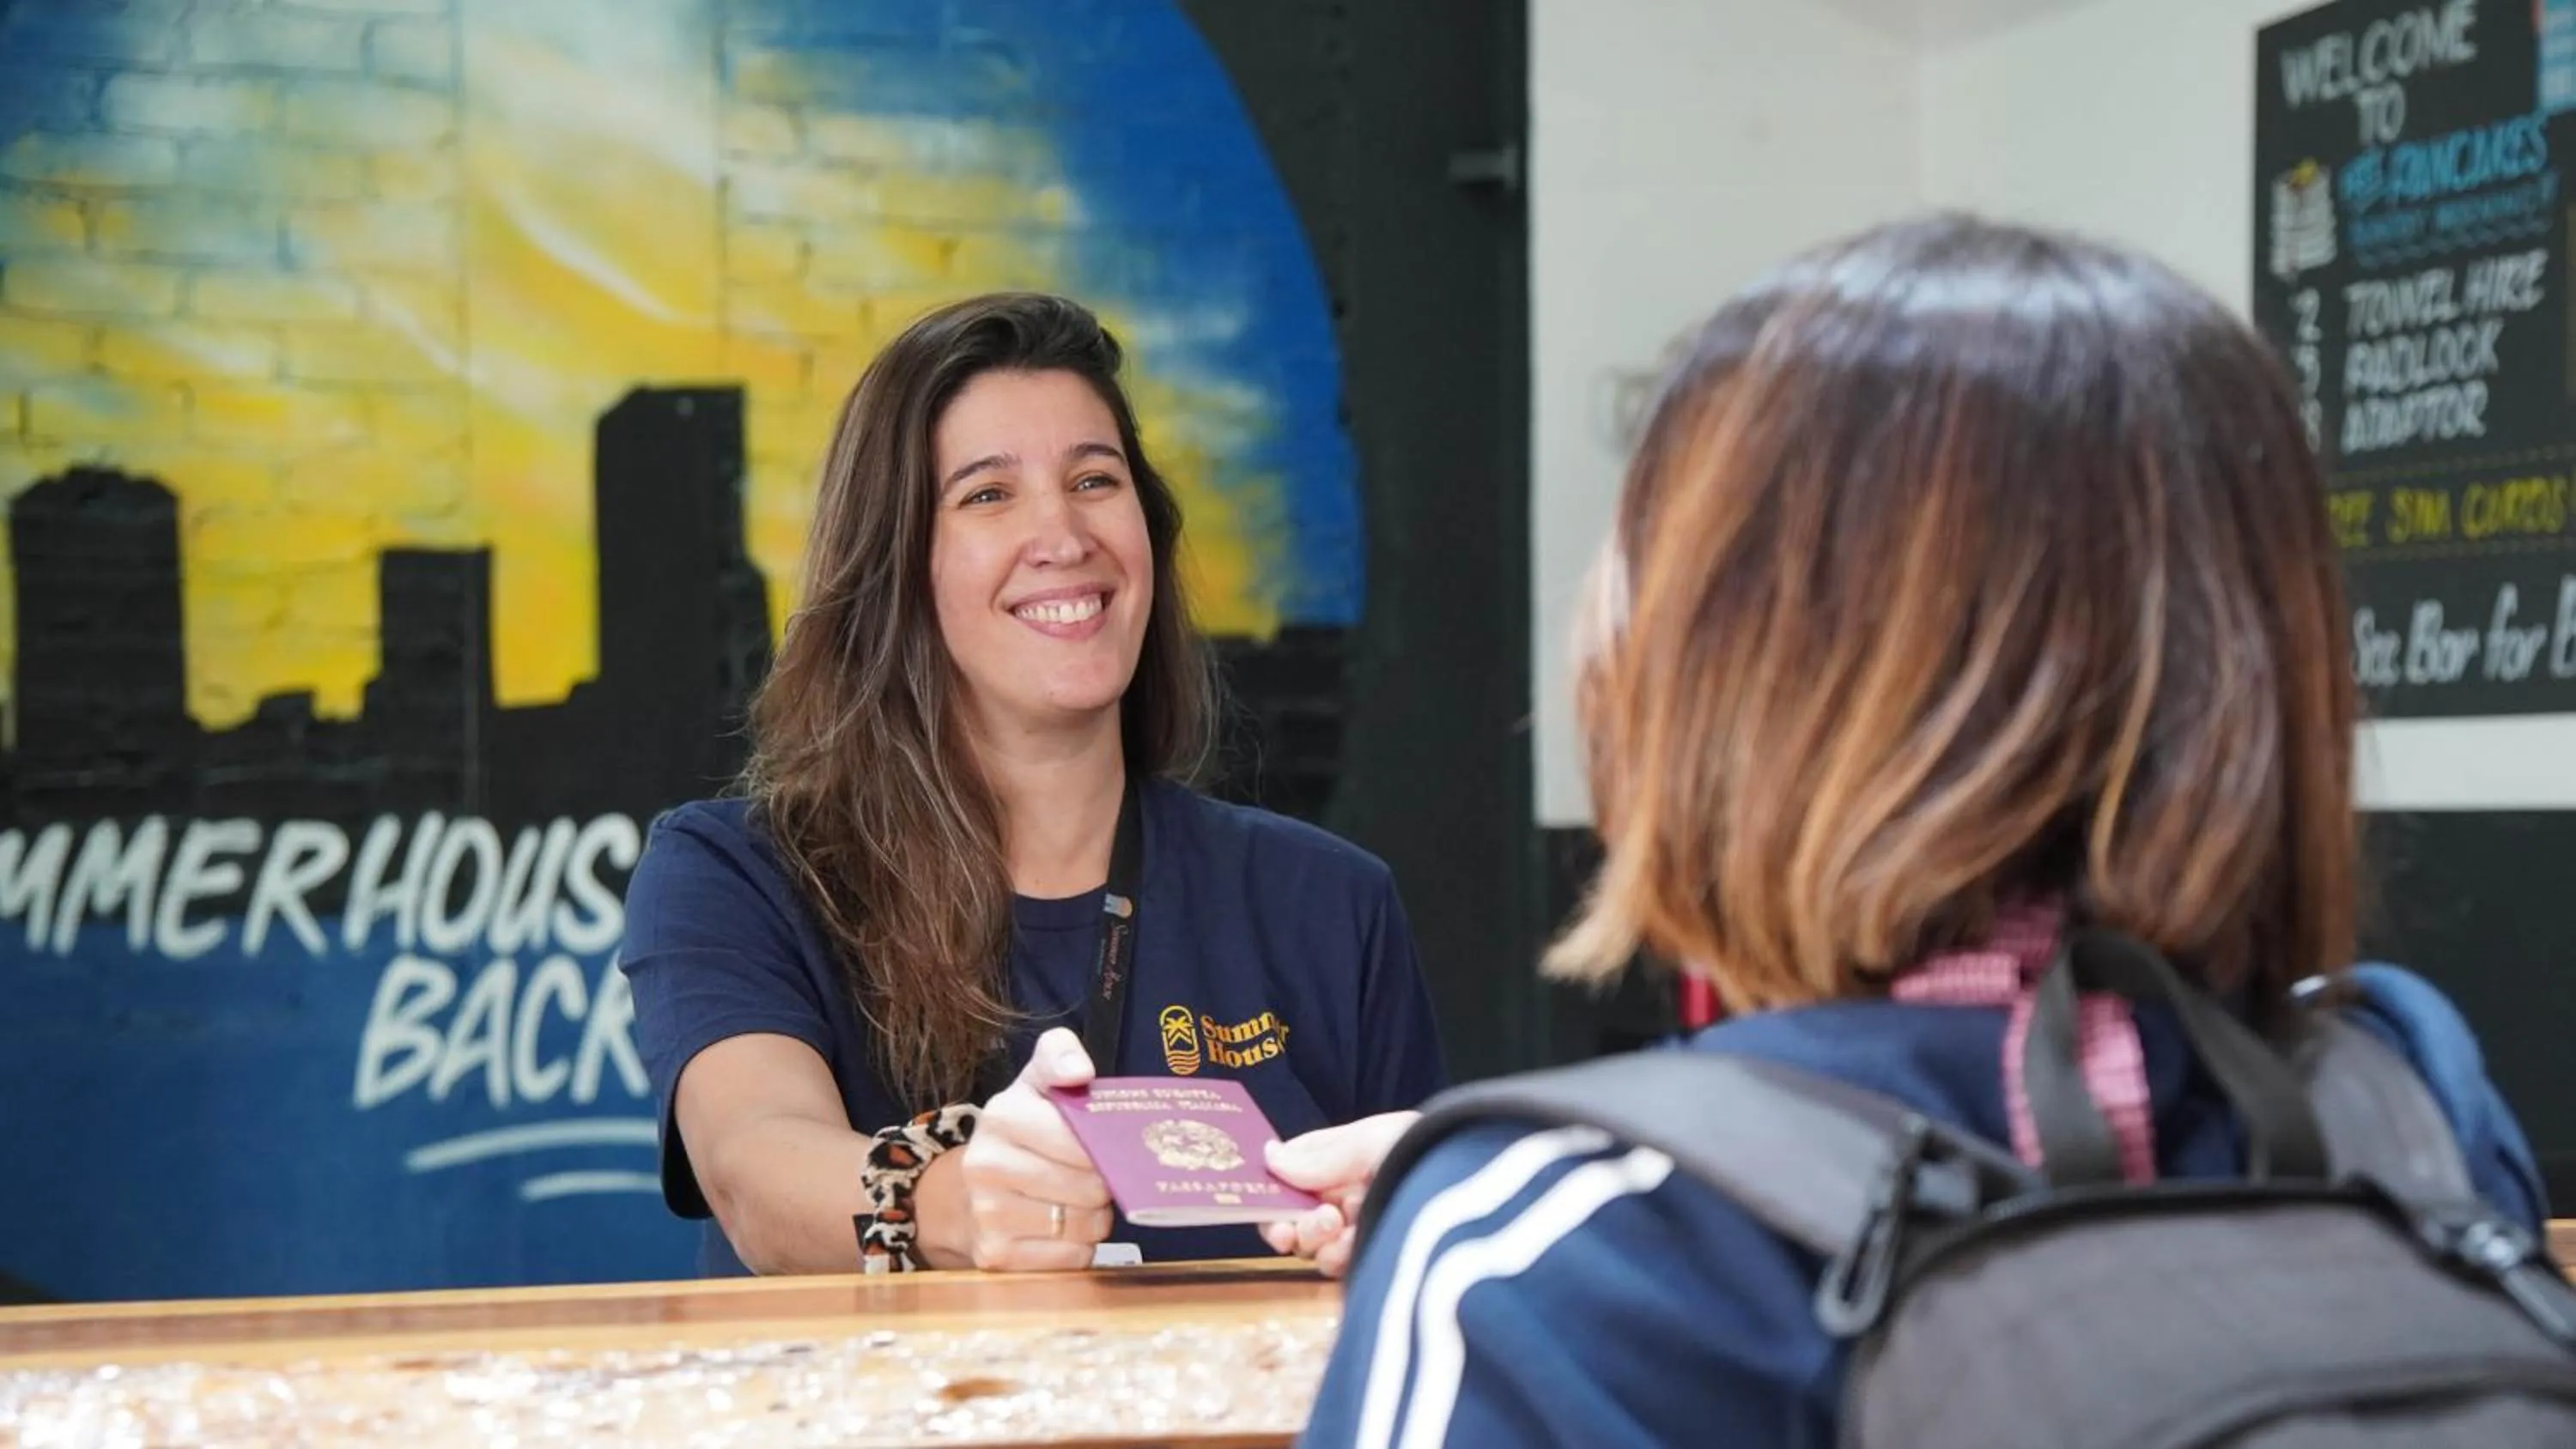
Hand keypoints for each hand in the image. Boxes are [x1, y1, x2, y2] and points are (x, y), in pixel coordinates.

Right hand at [952, 1027, 1116, 1270]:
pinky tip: (1062, 1229)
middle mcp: (987, 1165)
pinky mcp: (996, 1256)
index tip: (1105, 1146)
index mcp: (1002, 1116)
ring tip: (1078, 1201)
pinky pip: (1072, 1258)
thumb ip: (1060, 1055)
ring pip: (1085, 1226)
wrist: (965, 1193)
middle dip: (1103, 1185)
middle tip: (1094, 1177)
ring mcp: (987, 1215)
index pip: (1083, 1141)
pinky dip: (1078, 1247)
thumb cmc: (1022, 1133)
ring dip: (1094, 1218)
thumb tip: (1079, 1072)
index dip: (1107, 1148)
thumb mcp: (1037, 1083)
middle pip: (1090, 1187)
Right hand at [1258, 1111, 1417, 1277]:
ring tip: (1343, 1227)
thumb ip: (1320, 1156)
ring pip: (1315, 1249)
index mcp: (1339, 1162)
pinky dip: (1343, 1258)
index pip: (1290, 1179)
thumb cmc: (1430, 1150)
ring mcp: (1360, 1230)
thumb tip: (1269, 1156)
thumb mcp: (1373, 1141)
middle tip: (1319, 1221)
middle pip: (1295, 1220)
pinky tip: (1361, 1243)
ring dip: (1320, 1241)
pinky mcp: (1376, 1257)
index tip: (1266, 1207)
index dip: (1272, 1195)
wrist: (1481, 1186)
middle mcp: (1345, 1197)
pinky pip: (1341, 1268)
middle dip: (1296, 1224)